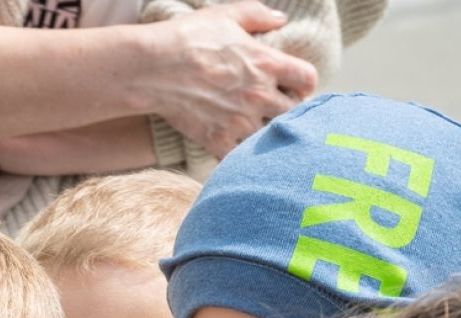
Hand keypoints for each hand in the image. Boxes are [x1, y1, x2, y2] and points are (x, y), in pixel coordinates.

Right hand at [140, 2, 318, 157]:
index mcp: (266, 63)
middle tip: (274, 109)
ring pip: (270, 137)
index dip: (304, 84)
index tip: (293, 86)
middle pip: (294, 113)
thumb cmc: (187, 38)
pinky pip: (239, 158)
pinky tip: (234, 150)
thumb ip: (258, 15)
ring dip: (265, 134)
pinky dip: (239, 157)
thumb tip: (281, 19)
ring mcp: (240, 121)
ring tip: (255, 130)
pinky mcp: (218, 141)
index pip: (307, 79)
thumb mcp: (225, 15)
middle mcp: (259, 95)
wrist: (152, 68)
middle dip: (288, 110)